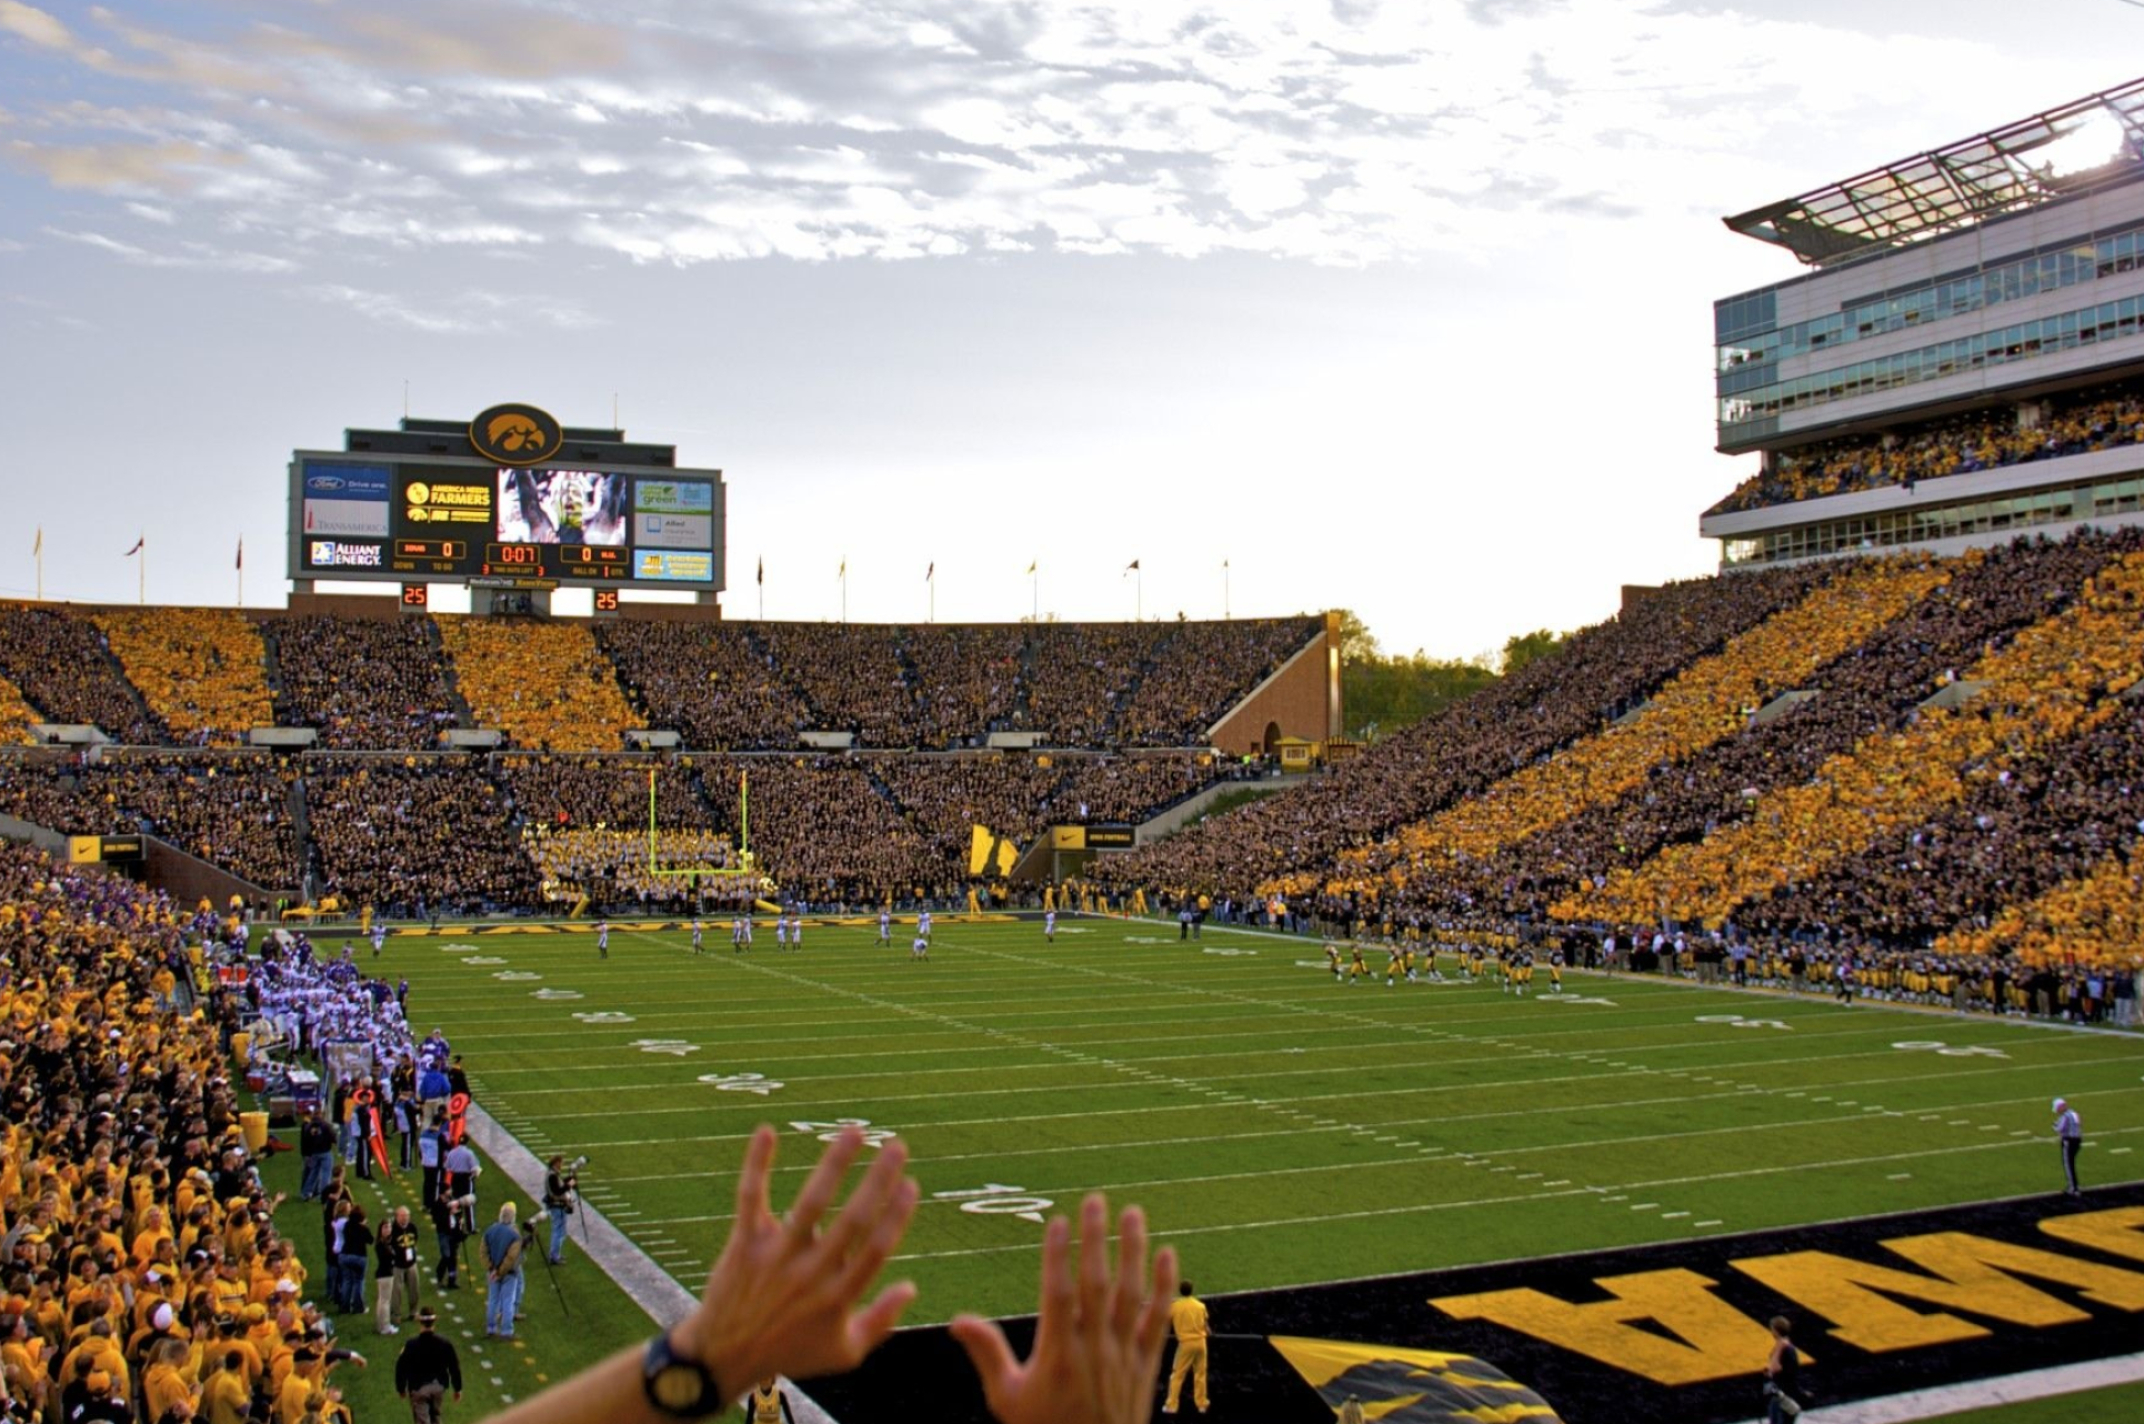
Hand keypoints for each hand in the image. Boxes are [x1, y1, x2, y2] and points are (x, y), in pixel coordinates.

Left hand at [680, 1124, 919, 1398]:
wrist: (723, 1357)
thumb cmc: (790, 1352)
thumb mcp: (843, 1352)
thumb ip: (881, 1320)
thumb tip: (912, 1286)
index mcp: (839, 1298)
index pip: (876, 1248)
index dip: (897, 1215)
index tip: (911, 1183)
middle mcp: (811, 1274)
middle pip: (852, 1220)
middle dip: (878, 1180)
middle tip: (897, 1146)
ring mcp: (776, 1257)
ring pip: (811, 1203)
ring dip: (834, 1164)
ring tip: (853, 1131)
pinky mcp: (744, 1245)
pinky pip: (751, 1198)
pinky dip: (757, 1164)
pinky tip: (767, 1130)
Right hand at [950, 1194, 1177, 1423]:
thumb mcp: (1006, 1398)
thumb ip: (987, 1354)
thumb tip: (957, 1320)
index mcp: (1058, 1355)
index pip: (1058, 1295)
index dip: (1058, 1257)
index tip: (1058, 1222)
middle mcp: (1094, 1349)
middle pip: (1097, 1285)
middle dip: (1097, 1240)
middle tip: (1096, 1200)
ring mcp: (1124, 1355)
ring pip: (1132, 1295)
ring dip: (1134, 1251)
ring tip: (1133, 1213)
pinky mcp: (1146, 1364)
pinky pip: (1159, 1321)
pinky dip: (1165, 1288)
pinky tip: (1168, 1254)